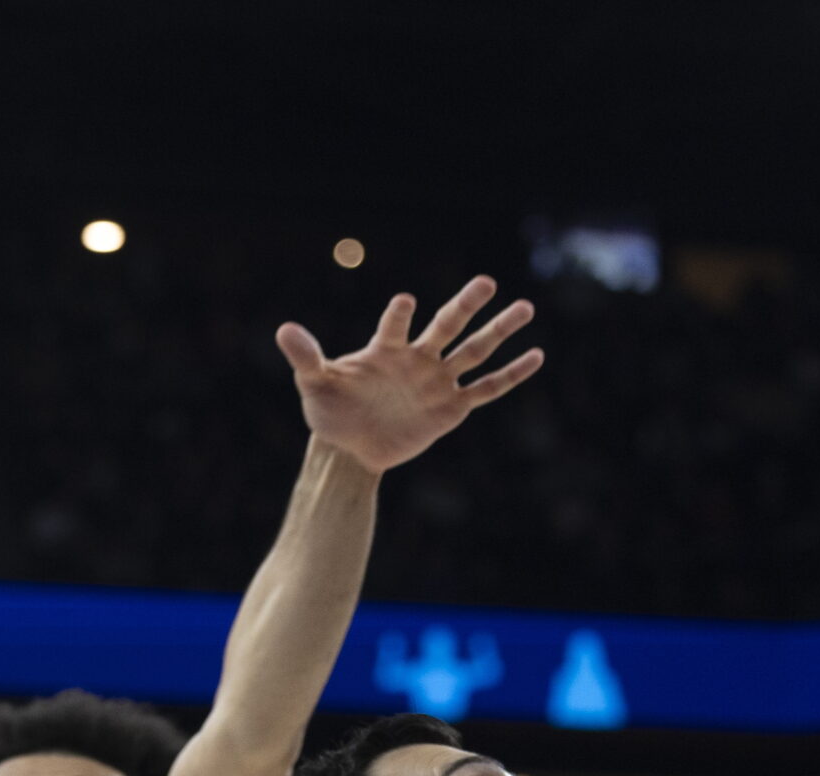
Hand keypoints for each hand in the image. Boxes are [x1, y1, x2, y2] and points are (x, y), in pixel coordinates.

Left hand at [277, 276, 542, 472]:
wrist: (349, 448)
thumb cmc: (330, 412)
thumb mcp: (314, 385)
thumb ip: (305, 357)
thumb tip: (284, 330)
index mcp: (386, 350)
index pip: (396, 326)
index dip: (399, 315)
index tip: (405, 303)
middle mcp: (417, 359)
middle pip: (448, 325)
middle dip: (467, 305)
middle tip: (487, 282)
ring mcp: (438, 382)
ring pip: (475, 350)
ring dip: (499, 330)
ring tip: (526, 307)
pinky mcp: (452, 408)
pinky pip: (486, 389)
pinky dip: (510, 374)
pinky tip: (535, 356)